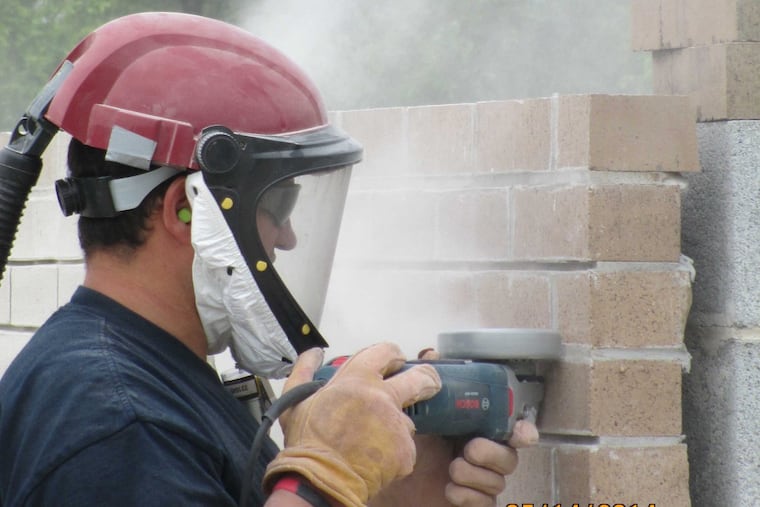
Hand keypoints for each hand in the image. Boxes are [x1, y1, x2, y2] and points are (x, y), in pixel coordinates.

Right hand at [264, 343, 441, 506]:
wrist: (320, 482)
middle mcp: (382, 396)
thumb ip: (305, 371)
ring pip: (407, 420)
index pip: (387, 352)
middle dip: (428, 379)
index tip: (396, 361)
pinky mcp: (405, 450)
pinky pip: (405, 448)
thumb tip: (314, 353)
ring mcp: (396, 424)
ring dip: (396, 428)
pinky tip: (376, 459)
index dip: (394, 355)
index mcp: (357, 379)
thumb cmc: (307, 443)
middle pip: (420, 378)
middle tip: (428, 384)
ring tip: (374, 442)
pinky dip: (394, 454)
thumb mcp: (295, 401)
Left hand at [370, 348, 538, 506]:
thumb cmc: (400, 445)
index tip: (520, 433)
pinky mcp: (470, 504)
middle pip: (510, 455)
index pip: (509, 430)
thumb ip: (424, 383)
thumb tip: (431, 354)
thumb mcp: (411, 411)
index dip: (523, 430)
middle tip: (470, 448)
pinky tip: (450, 489)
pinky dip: (468, 496)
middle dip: (494, 452)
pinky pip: (484, 504)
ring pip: (498, 481)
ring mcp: (476, 482)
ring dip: (476, 474)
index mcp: (472, 430)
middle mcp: (479, 456)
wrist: (378, 479)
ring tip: (453, 469)